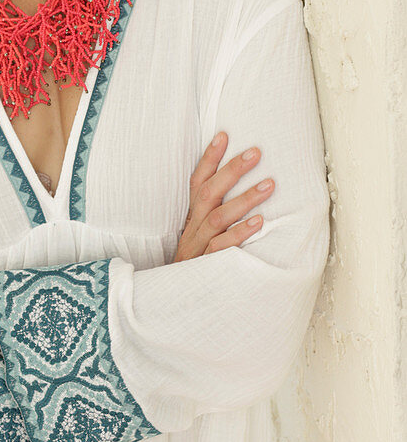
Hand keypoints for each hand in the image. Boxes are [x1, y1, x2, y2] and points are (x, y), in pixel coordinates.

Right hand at [173, 133, 274, 261]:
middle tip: (256, 152)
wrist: (171, 306)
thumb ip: (214, 220)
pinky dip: (239, 233)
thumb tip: (242, 198)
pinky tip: (259, 222)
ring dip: (244, 198)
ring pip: (217, 217)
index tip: (224, 135)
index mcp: (190, 220)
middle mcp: (192, 229)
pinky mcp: (205, 267)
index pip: (196, 182)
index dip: (208, 159)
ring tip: (269, 184)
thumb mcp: (199, 241)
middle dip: (231, 170)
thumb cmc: (194, 269)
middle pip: (208, 193)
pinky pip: (221, 247)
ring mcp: (197, 248)